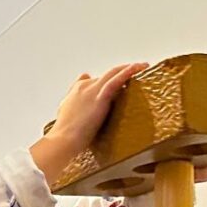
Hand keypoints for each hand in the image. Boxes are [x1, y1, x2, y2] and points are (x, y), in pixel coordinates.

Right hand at [31, 63, 145, 183]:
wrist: (63, 139)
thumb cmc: (64, 134)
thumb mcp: (65, 118)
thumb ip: (72, 110)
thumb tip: (77, 112)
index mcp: (75, 91)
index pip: (91, 80)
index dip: (104, 80)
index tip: (116, 79)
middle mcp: (84, 86)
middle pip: (106, 76)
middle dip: (120, 72)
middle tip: (136, 71)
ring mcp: (92, 89)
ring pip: (113, 73)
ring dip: (129, 68)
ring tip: (143, 66)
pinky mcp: (100, 96)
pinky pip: (117, 80)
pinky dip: (128, 72)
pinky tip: (139, 68)